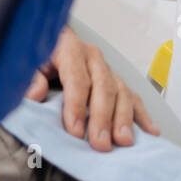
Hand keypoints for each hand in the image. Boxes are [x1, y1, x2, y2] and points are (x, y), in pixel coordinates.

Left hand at [26, 28, 159, 148]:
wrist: (52, 38)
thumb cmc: (40, 52)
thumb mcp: (29, 59)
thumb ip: (30, 76)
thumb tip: (35, 94)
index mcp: (70, 48)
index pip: (77, 79)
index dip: (76, 106)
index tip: (75, 130)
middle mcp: (93, 58)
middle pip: (103, 88)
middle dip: (102, 118)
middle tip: (100, 142)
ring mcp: (107, 69)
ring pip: (122, 93)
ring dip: (124, 119)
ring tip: (124, 141)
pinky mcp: (117, 80)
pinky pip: (134, 97)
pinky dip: (142, 115)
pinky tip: (150, 130)